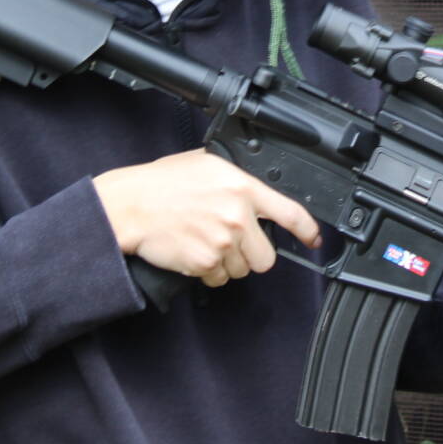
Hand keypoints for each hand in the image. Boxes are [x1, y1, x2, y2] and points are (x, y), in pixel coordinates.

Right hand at [94, 149, 320, 287]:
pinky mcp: (205, 263)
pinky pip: (218, 279)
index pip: (290, 213)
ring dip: (228, 263)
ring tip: (205, 241)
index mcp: (242, 188)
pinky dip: (207, 272)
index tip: (313, 239)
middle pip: (266, 257)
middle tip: (231, 242)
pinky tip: (193, 252)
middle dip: (251, 254)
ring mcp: (222, 243)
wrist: (129, 206)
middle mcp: (237, 216)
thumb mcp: (205, 163)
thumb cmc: (161, 183)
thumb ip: (236, 176)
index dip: (308, 230)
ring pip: (242, 270)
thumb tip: (254, 186)